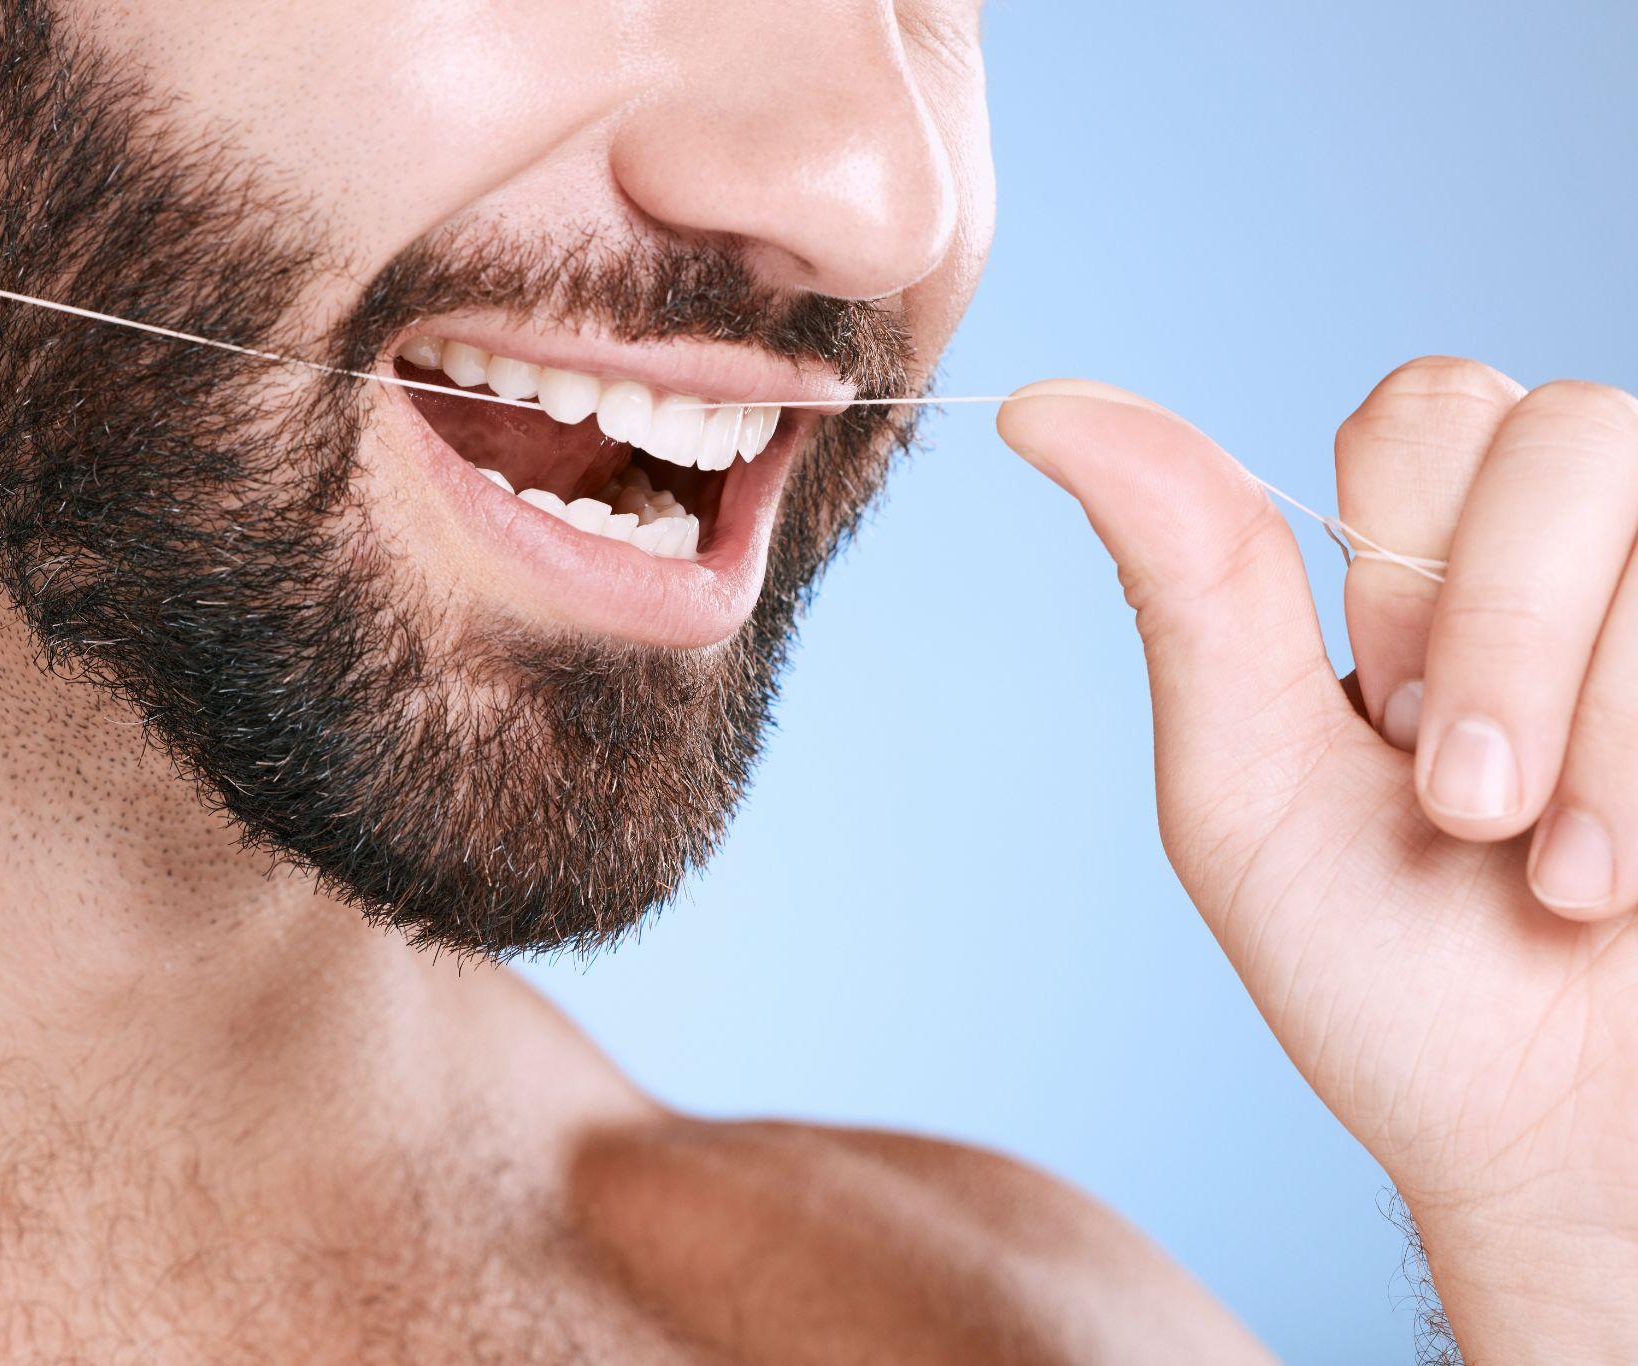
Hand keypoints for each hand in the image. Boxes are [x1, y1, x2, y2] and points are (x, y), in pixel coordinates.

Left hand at [999, 363, 1637, 1362]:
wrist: (1561, 1143)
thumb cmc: (1395, 977)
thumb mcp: (1251, 784)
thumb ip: (1187, 584)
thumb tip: (1039, 403)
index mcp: (1432, 569)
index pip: (1428, 410)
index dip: (1407, 563)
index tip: (1384, 726)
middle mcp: (1582, 562)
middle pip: (1562, 430)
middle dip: (1498, 637)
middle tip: (1465, 808)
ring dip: (1593, 734)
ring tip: (1559, 877)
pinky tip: (1626, 881)